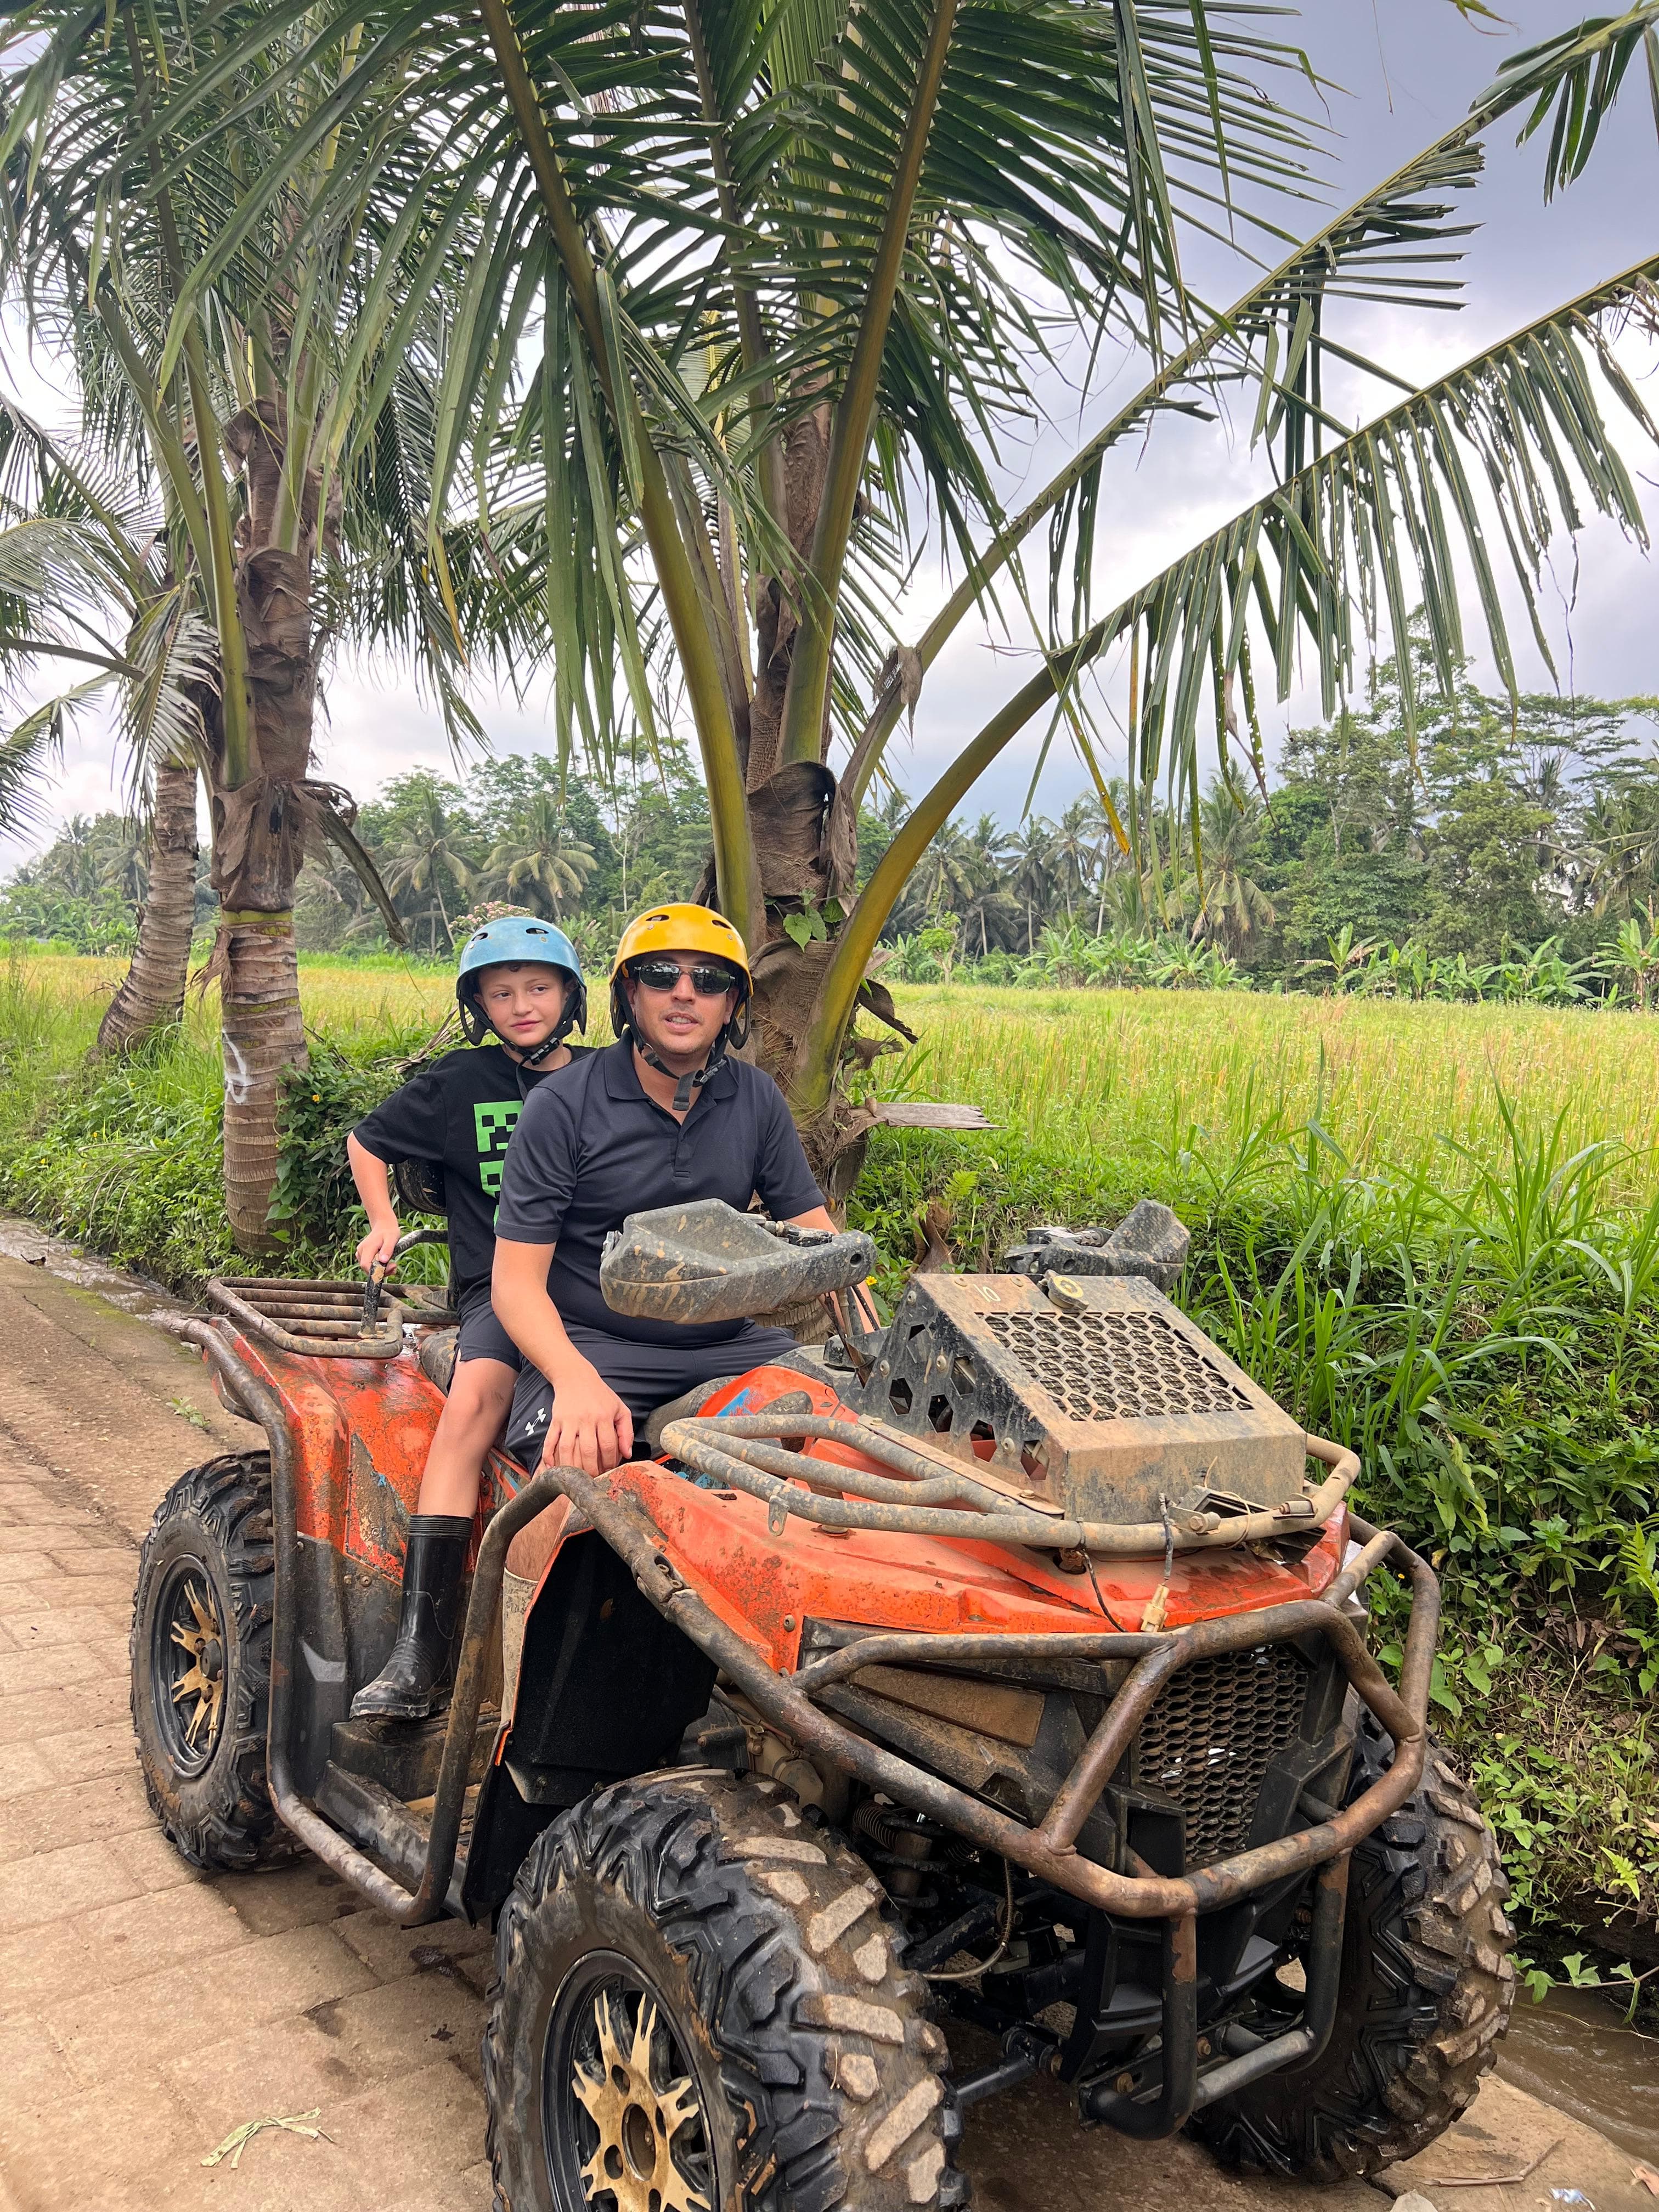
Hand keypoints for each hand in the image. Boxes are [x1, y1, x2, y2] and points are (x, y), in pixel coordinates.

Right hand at [356, 1217, 400, 1274]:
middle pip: (367, 1269)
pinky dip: (378, 1267)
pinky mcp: (363, 1255)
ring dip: (381, 1270)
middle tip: (394, 1266)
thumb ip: (387, 1250)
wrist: (384, 1225)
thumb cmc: (389, 1231)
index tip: (391, 1267)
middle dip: (382, 1271)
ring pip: (369, 1268)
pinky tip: (386, 1262)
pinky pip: (369, 1265)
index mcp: (367, 1247)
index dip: (378, 1271)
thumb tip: (383, 1260)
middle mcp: (361, 1251)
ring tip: (392, 1264)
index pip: (366, 1266)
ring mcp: (361, 1253)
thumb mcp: (392, 1239)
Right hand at [543, 1359, 632, 1478]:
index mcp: (603, 1416)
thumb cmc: (600, 1395)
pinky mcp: (555, 1421)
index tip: (609, 1472)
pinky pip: (550, 1441)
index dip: (610, 1462)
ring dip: (571, 1467)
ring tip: (575, 1480)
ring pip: (567, 1449)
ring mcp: (568, 1421)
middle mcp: (586, 1419)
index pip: (608, 1445)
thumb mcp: (620, 1408)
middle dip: (591, 1470)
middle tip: (593, 1481)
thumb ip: (626, 1431)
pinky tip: (552, 1469)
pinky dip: (549, 1456)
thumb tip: (627, 1454)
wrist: (575, 1376)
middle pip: (588, 1451)